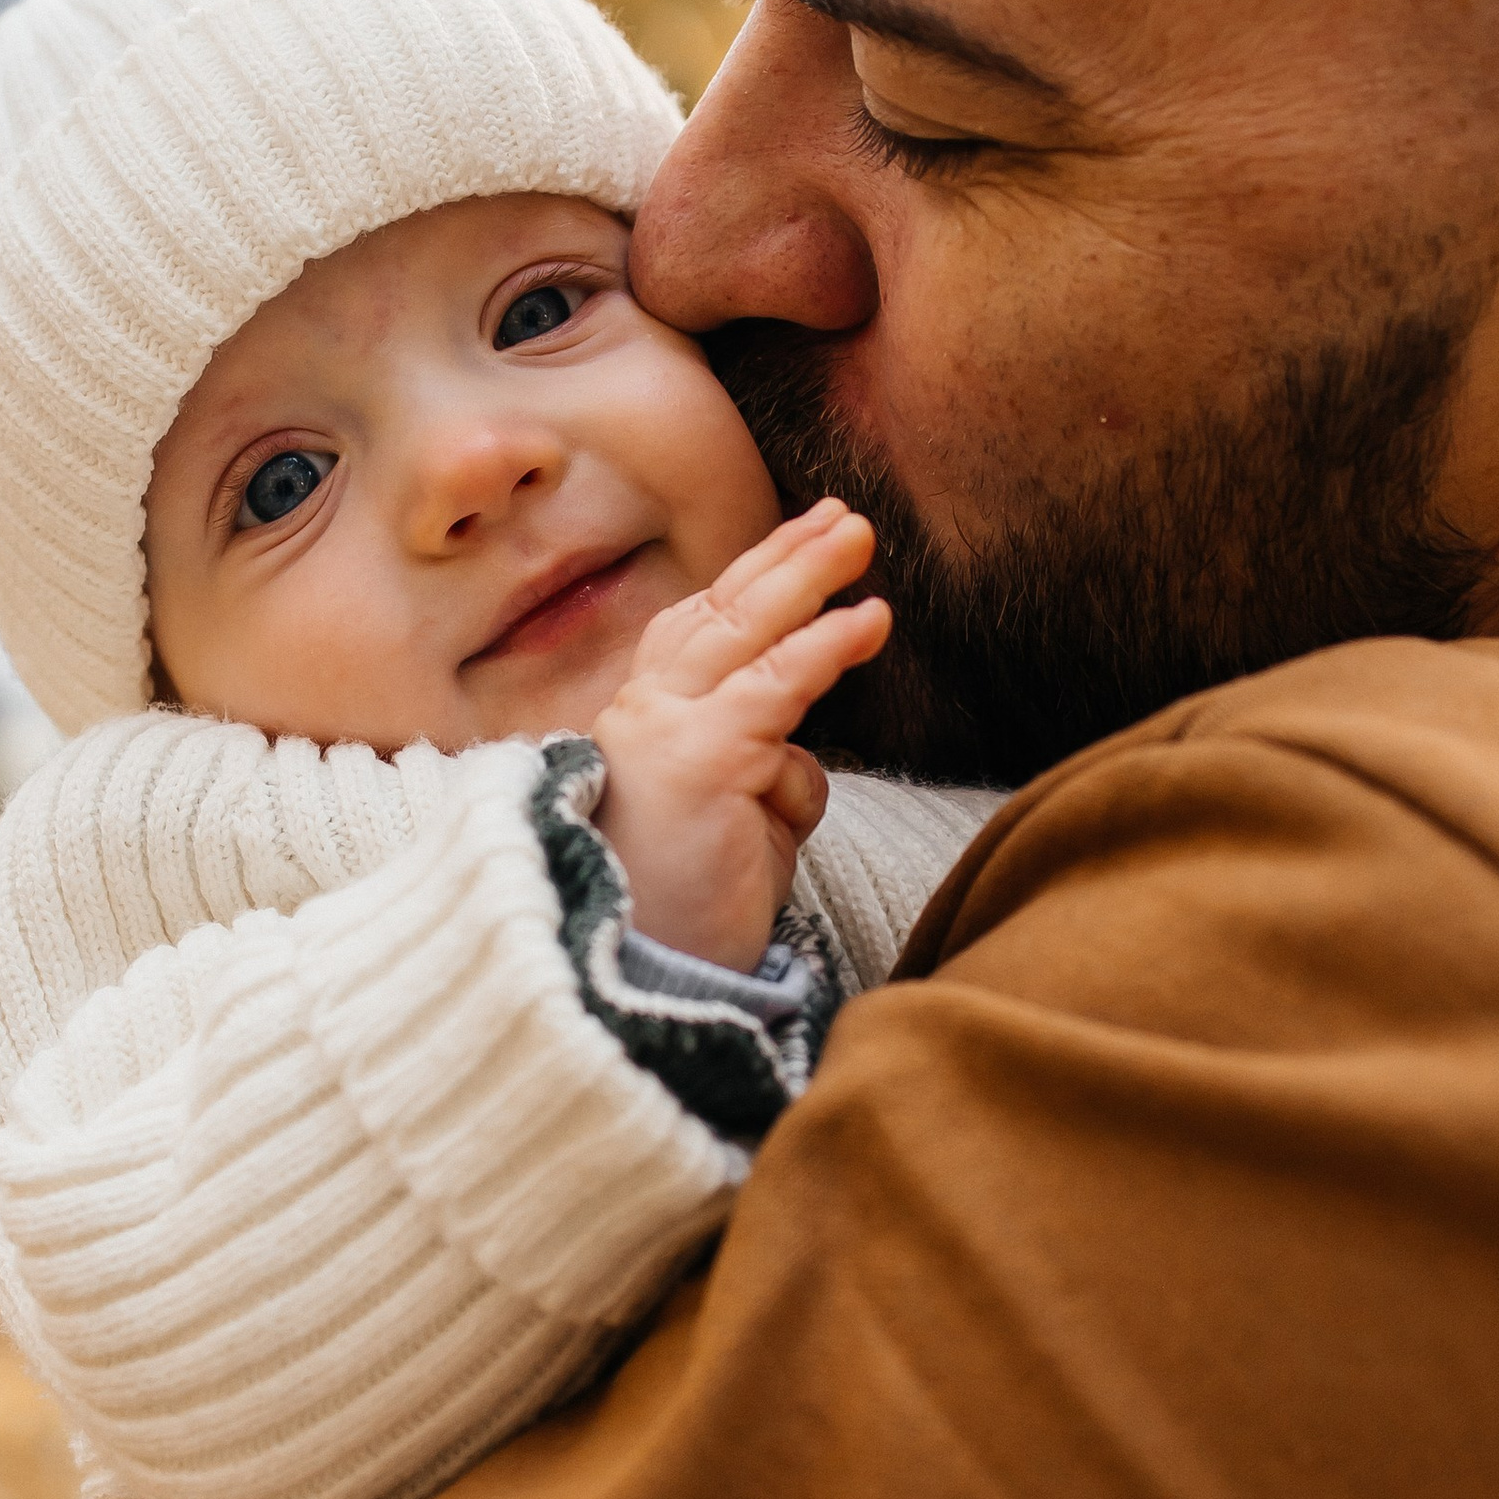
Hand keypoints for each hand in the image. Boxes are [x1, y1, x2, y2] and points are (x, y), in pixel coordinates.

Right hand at [588, 500, 891, 971]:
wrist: (629, 980)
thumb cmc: (681, 919)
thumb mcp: (727, 829)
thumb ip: (757, 777)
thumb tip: (799, 764)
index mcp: (643, 727)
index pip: (695, 633)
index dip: (749, 584)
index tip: (797, 549)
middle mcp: (644, 714)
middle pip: (719, 614)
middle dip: (783, 560)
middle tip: (840, 518)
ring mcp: (667, 730)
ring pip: (745, 631)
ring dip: (808, 576)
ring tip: (859, 536)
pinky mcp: (702, 758)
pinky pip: (776, 686)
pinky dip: (825, 646)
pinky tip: (868, 619)